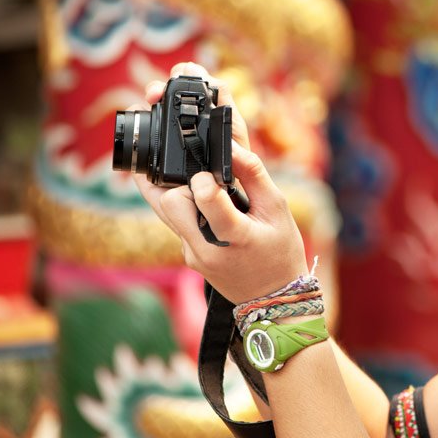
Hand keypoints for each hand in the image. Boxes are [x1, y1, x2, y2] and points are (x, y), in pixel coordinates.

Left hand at [132, 63, 309, 303]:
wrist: (273, 301)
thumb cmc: (281, 253)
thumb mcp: (279, 211)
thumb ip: (256, 177)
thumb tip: (234, 145)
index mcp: (235, 238)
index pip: (210, 209)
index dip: (205, 188)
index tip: (205, 173)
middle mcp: (205, 248)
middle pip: (168, 205)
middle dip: (163, 173)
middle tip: (165, 136)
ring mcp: (191, 253)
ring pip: (163, 210)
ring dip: (161, 179)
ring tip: (156, 143)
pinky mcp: (187, 253)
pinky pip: (174, 218)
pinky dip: (176, 193)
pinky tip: (180, 171)